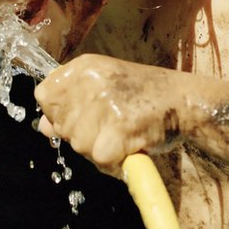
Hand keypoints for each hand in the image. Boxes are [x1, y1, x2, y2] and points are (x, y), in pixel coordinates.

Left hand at [34, 54, 185, 173]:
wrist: (185, 100)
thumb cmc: (143, 96)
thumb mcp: (103, 89)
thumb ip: (71, 105)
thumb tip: (43, 127)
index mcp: (84, 66)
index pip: (44, 96)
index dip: (58, 114)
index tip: (82, 116)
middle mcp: (91, 80)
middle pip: (61, 126)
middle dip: (82, 136)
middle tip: (111, 127)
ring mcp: (105, 103)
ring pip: (79, 145)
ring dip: (99, 150)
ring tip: (122, 136)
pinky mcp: (119, 127)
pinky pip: (100, 158)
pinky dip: (114, 162)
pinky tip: (129, 148)